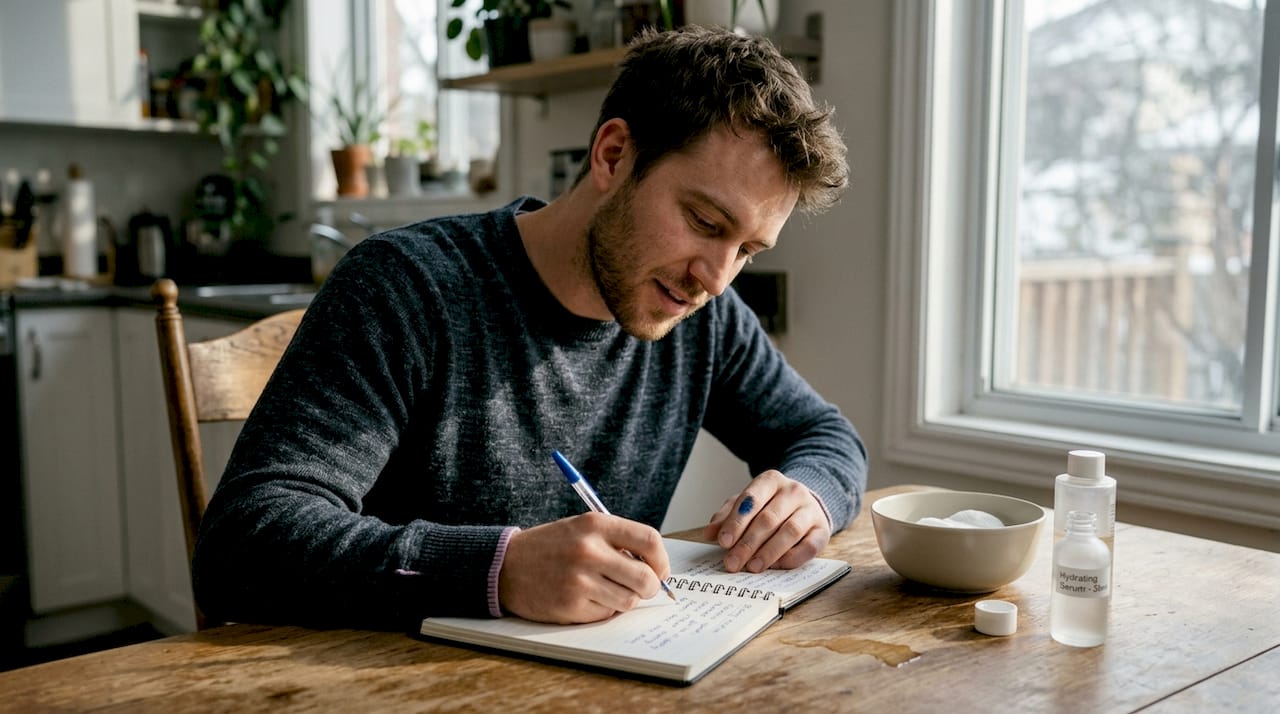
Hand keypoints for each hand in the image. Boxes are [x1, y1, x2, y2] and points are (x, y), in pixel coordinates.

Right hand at [499, 512, 669, 623]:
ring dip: (624, 598)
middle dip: (650, 587)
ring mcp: (579, 580)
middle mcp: (589, 550)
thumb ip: (618, 541)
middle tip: (642, 587)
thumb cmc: (551, 546)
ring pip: (629, 600)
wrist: (506, 566)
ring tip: (604, 588)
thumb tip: (656, 567)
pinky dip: (602, 609)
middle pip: (646, 578)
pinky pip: (607, 613)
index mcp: (595, 524)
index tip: (660, 570)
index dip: (661, 560)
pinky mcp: (571, 605)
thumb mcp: (582, 528)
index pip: (649, 540)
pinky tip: (584, 597)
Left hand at [701, 470, 830, 572]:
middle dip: (748, 544)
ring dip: (768, 553)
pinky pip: (808, 547)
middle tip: (732, 562)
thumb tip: (710, 533)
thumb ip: (727, 516)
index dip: (736, 522)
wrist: (805, 506)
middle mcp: (793, 491)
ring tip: (752, 567)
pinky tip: (775, 566)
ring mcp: (811, 510)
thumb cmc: (769, 506)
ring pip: (790, 532)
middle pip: (768, 519)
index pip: (751, 499)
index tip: (723, 542)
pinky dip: (791, 558)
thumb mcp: (746, 505)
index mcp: (771, 480)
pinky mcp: (822, 530)